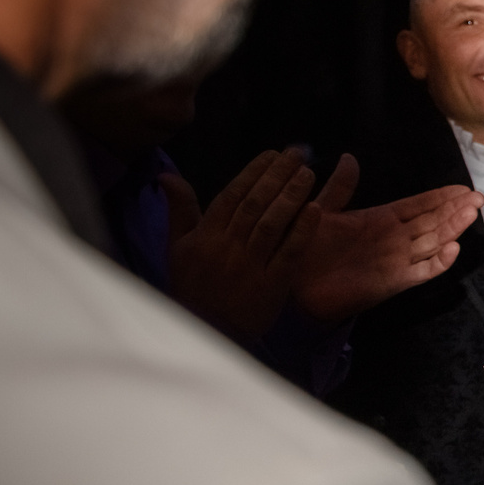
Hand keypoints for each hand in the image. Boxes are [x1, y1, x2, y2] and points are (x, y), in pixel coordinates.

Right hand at [165, 149, 322, 340]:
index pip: (231, 195)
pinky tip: (316, 209)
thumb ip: (180, 209)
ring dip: (291, 196)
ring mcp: (249, 266)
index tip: (272, 153)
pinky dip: (302, 230)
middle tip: (298, 153)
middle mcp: (226, 247)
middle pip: (254, 204)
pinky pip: (288, 253)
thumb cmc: (192, 286)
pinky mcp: (271, 285)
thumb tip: (167, 175)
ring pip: (271, 224)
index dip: (253, 172)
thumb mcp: (178, 248)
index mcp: (205, 236)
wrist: (206, 331)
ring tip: (308, 173)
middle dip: (277, 175)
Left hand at [294, 156, 481, 322]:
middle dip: (455, 209)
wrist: (291, 286)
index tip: (462, 188)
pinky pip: (421, 271)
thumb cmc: (303, 247)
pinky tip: (452, 249)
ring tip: (471, 213)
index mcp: (380, 220)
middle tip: (477, 197)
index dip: (441, 197)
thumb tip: (350, 158)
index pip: (419, 205)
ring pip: (433, 241)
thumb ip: (340, 187)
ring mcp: (396, 260)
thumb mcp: (322, 210)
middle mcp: (394, 239)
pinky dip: (438, 263)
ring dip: (453, 228)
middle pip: (433, 221)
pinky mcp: (393, 281)